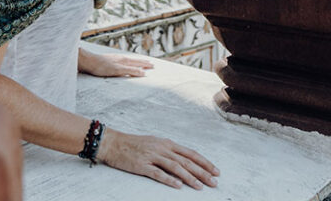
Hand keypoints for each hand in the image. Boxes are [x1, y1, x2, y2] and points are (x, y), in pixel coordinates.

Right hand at [78, 48, 154, 77]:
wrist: (89, 60)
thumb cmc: (94, 63)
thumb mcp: (104, 64)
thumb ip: (110, 66)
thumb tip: (113, 69)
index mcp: (117, 58)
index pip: (130, 60)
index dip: (138, 61)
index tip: (145, 62)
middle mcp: (120, 59)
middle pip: (134, 61)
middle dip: (144, 62)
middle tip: (153, 64)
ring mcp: (119, 63)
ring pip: (134, 64)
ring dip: (143, 65)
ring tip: (151, 67)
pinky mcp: (117, 69)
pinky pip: (129, 70)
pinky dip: (137, 71)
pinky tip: (143, 73)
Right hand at [98, 128, 218, 189]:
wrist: (115, 143)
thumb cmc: (135, 144)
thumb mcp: (156, 143)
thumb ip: (169, 151)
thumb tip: (185, 160)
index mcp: (167, 143)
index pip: (190, 153)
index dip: (204, 162)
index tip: (216, 171)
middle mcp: (162, 148)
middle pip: (186, 161)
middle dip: (202, 172)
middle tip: (214, 182)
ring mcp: (152, 156)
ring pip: (175, 167)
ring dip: (189, 177)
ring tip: (200, 186)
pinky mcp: (142, 165)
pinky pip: (158, 173)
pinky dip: (169, 180)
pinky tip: (178, 186)